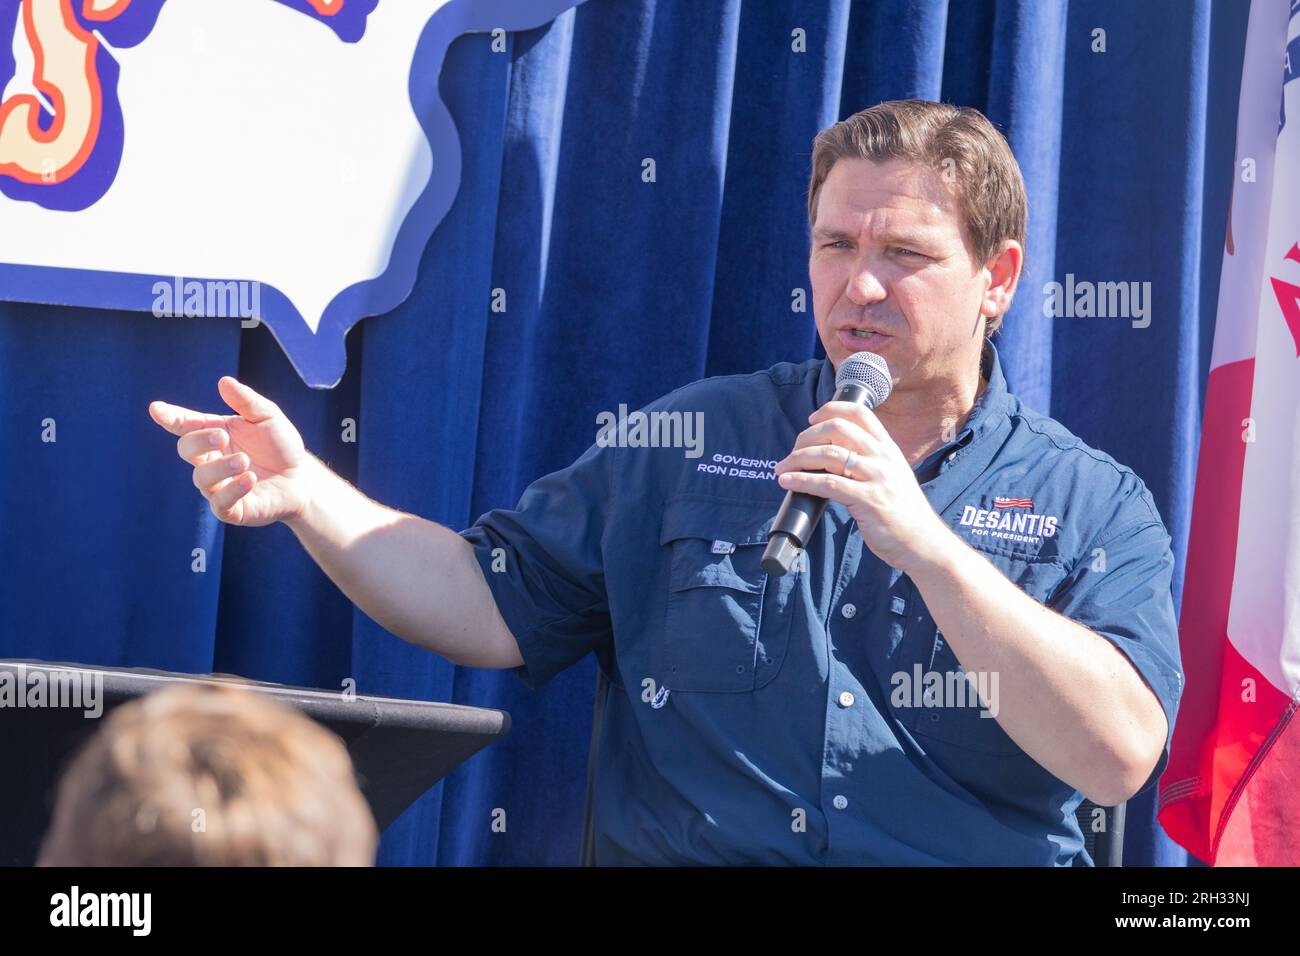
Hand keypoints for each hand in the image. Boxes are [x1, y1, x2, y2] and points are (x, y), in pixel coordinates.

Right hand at [148, 376, 319, 526]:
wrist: (302, 479)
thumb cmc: (280, 447)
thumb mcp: (268, 418)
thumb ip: (247, 402)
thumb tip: (223, 381)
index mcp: (214, 434)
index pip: (185, 425)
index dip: (170, 417)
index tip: (156, 409)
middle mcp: (211, 460)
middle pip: (186, 449)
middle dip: (198, 441)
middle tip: (221, 435)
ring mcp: (218, 486)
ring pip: (201, 478)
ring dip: (220, 467)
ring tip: (244, 460)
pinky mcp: (232, 509)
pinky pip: (221, 503)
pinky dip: (232, 490)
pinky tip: (250, 479)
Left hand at [774, 401, 948, 571]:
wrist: (924, 543)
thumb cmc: (903, 513)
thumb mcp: (892, 477)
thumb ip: (869, 463)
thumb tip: (831, 456)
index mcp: (889, 449)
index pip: (860, 413)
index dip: (830, 410)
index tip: (811, 420)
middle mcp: (883, 457)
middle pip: (838, 428)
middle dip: (807, 436)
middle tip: (793, 451)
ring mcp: (877, 477)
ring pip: (829, 454)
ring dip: (798, 459)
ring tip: (782, 468)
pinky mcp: (868, 500)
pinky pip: (827, 484)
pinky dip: (802, 481)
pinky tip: (788, 482)